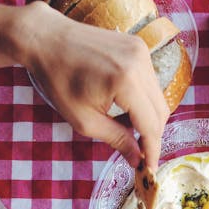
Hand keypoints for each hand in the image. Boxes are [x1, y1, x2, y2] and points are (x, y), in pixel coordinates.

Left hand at [21, 2, 168, 169]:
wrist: (47, 39)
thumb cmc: (58, 80)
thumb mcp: (84, 120)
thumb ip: (116, 140)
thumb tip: (137, 159)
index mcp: (126, 82)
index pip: (151, 125)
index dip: (152, 150)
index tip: (150, 169)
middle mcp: (140, 63)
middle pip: (161, 111)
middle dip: (152, 136)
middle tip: (139, 153)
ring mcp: (142, 52)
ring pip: (158, 98)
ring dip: (148, 118)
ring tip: (127, 129)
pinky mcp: (138, 47)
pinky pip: (150, 83)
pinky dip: (143, 101)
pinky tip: (125, 109)